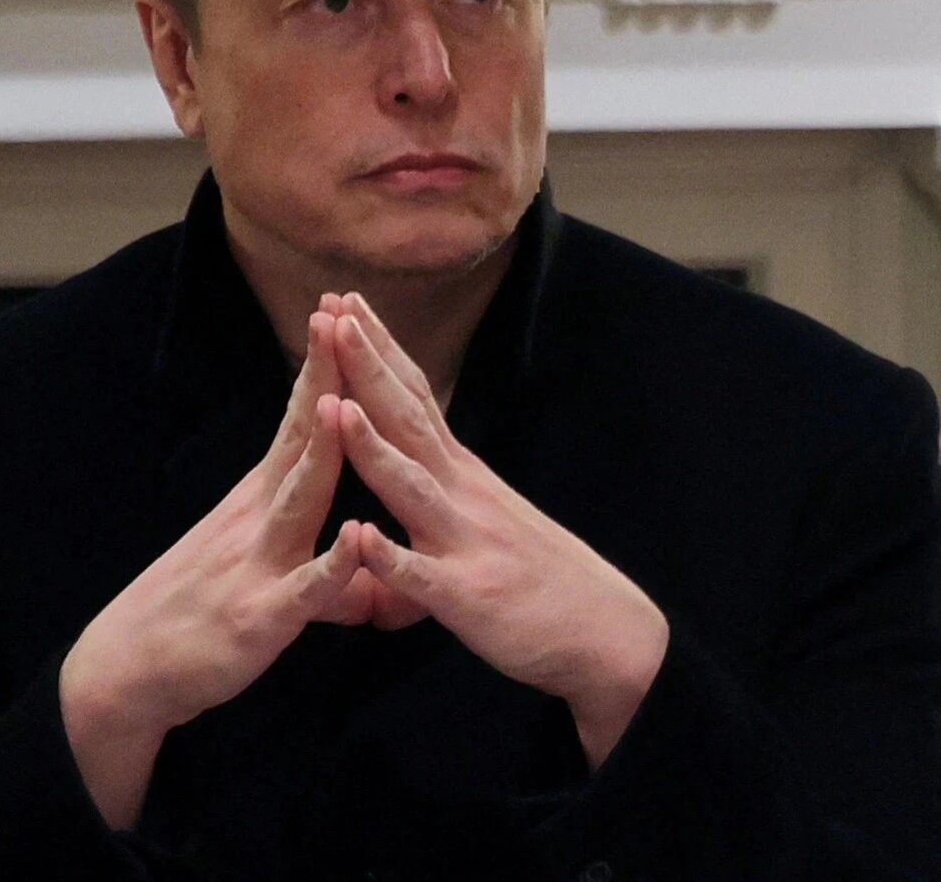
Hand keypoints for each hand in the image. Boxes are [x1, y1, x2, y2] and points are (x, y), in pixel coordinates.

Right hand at [60, 309, 362, 825]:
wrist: (125, 671)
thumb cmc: (197, 612)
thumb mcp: (261, 571)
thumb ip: (317, 559)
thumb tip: (358, 557)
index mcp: (263, 497)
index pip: (301, 418)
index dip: (324, 366)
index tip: (343, 310)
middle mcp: (260, 516)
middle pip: (302, 438)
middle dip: (326, 378)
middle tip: (341, 317)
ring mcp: (258, 562)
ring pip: (300, 499)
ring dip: (324, 452)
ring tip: (345, 404)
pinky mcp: (260, 617)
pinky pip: (304, 589)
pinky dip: (332, 565)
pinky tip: (357, 540)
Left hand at [329, 294, 670, 768]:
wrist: (609, 635)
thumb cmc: (541, 582)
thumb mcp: (483, 528)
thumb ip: (438, 506)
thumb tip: (398, 496)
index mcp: (462, 475)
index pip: (415, 397)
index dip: (379, 350)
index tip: (345, 304)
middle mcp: (464, 494)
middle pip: (408, 419)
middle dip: (367, 366)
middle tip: (332, 312)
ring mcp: (466, 542)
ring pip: (411, 487)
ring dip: (372, 447)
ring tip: (334, 406)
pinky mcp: (468, 597)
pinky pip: (423, 577)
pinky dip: (391, 557)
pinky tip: (360, 536)